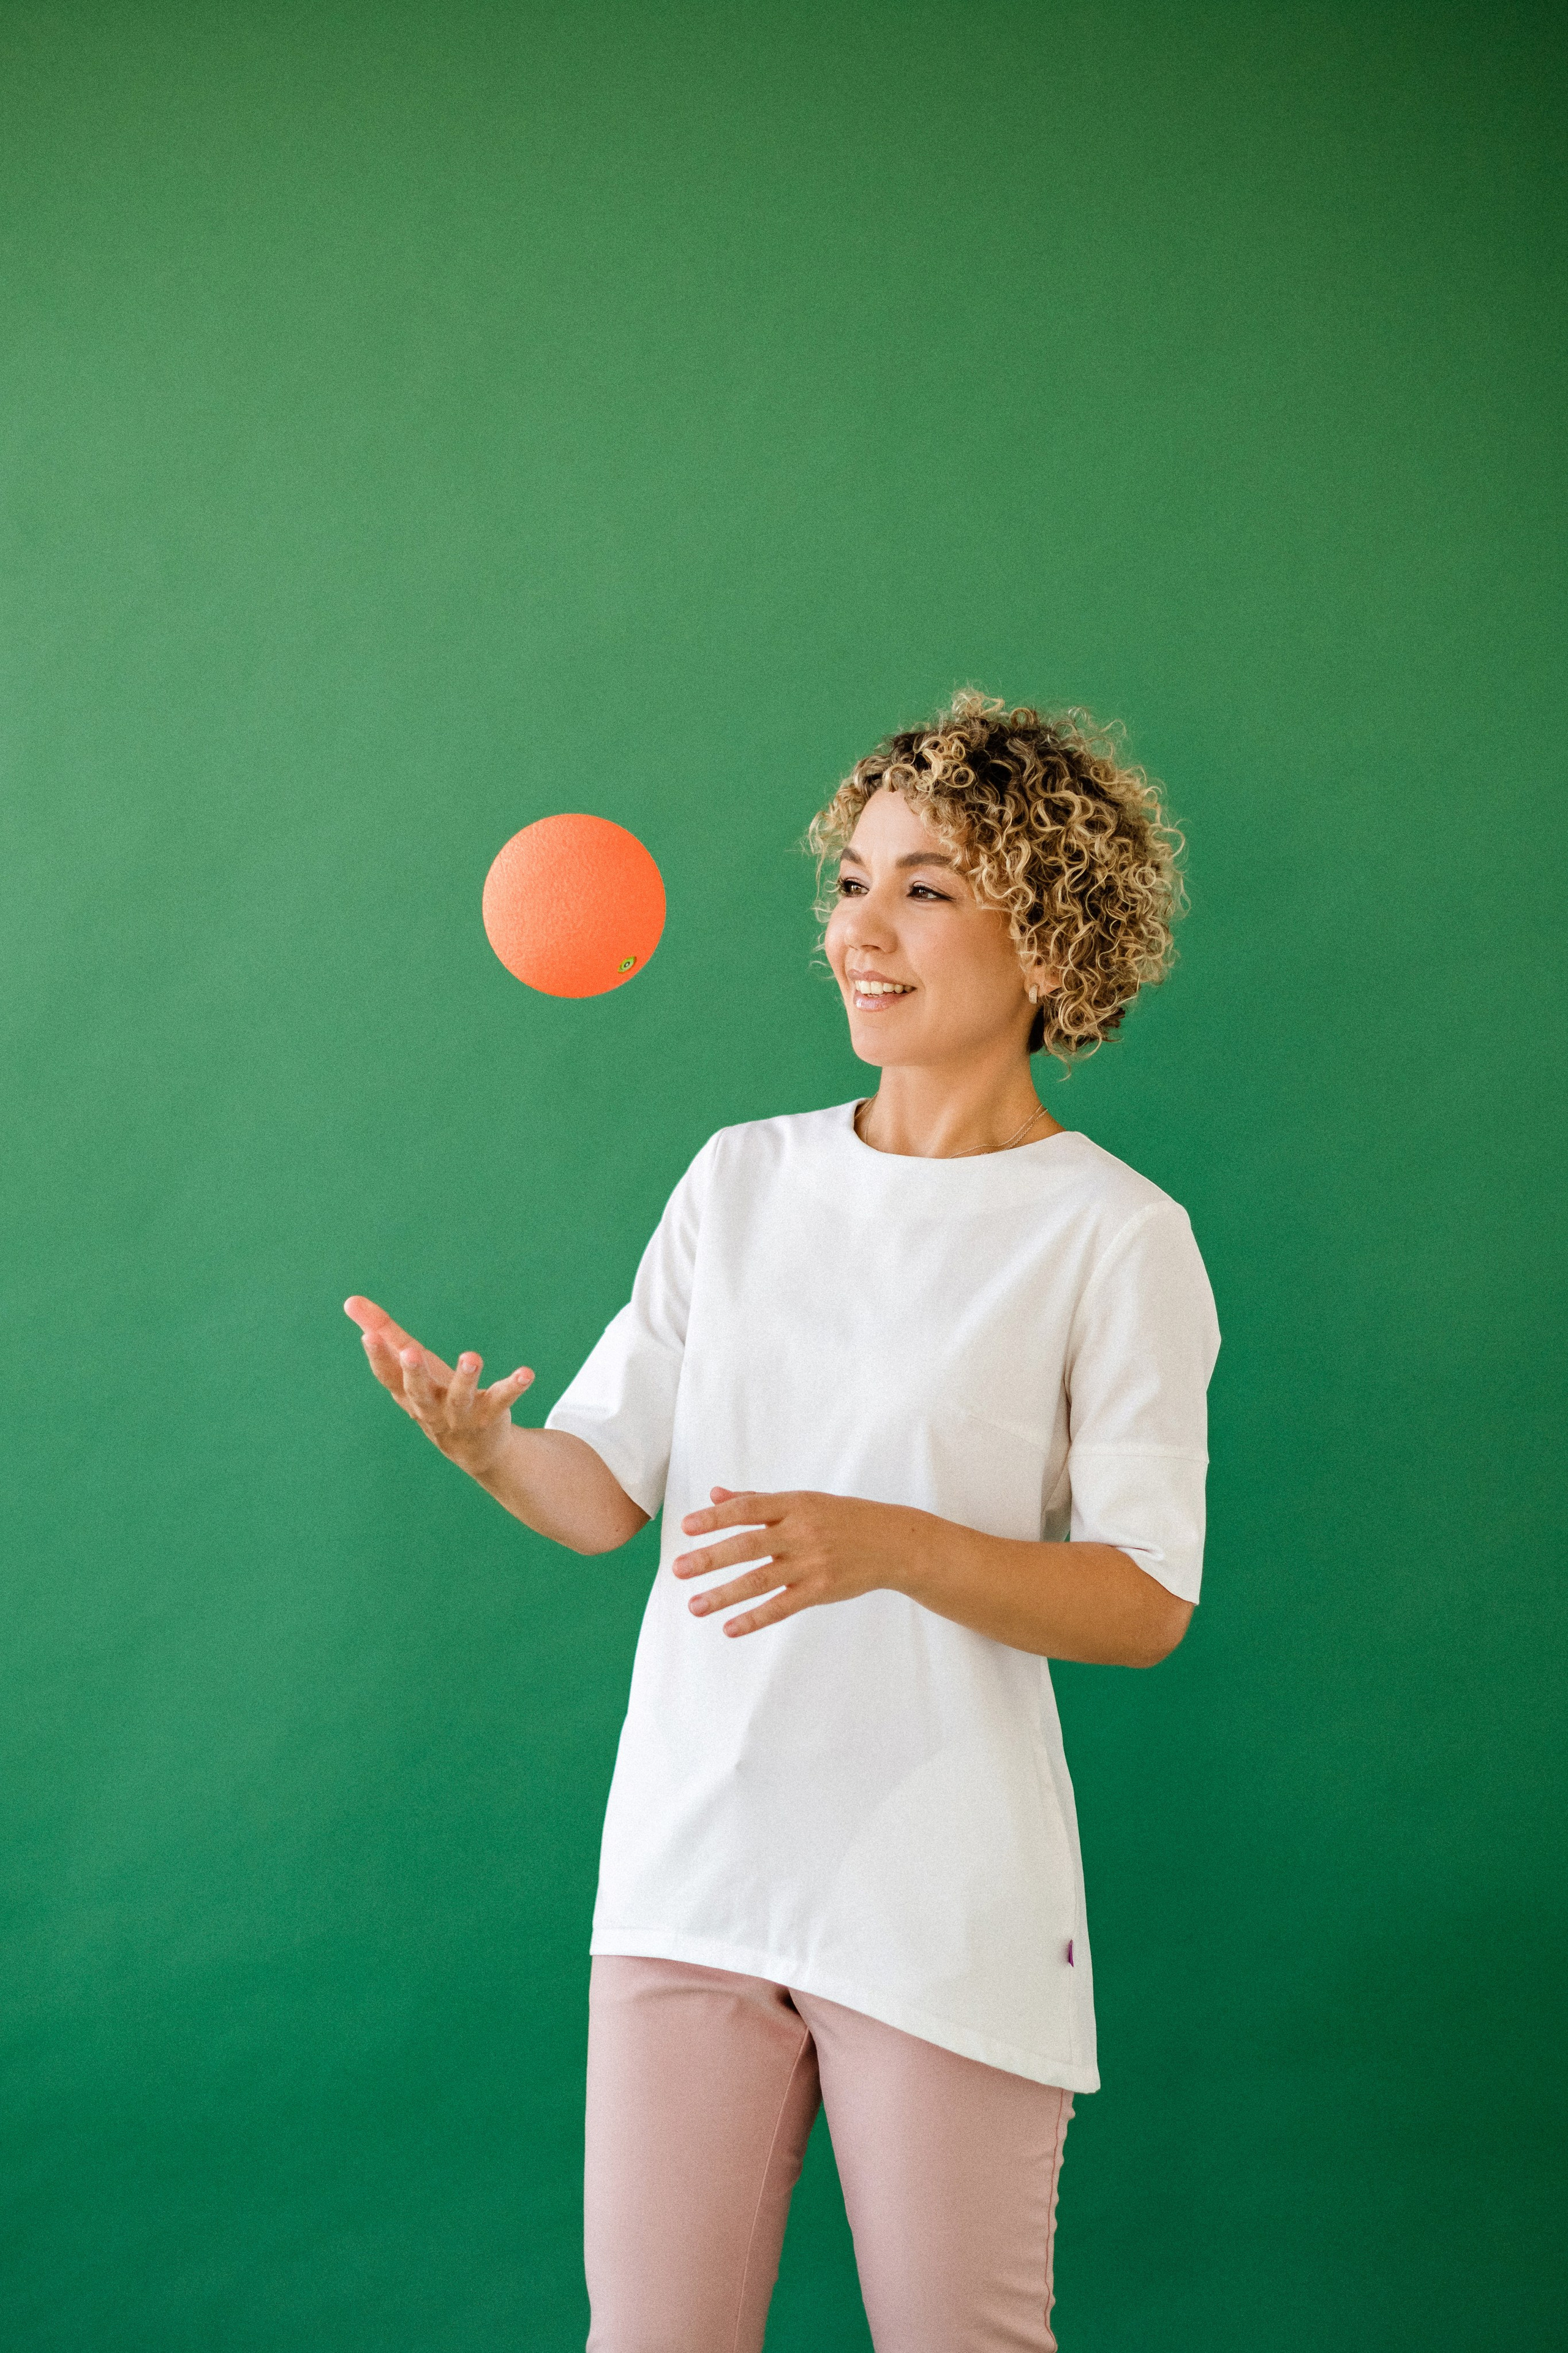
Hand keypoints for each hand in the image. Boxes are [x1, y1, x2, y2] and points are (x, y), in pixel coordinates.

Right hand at [344, 1294, 533, 1475]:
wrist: (472, 1450)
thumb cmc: (432, 1396)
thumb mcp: (408, 1366)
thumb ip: (382, 1333)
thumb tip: (350, 1300)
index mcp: (408, 1393)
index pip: (387, 1376)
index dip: (378, 1358)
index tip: (368, 1336)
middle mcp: (431, 1407)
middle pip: (418, 1392)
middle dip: (414, 1372)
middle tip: (410, 1352)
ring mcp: (461, 1414)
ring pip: (461, 1397)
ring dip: (466, 1377)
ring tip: (472, 1356)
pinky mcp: (490, 1415)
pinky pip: (502, 1400)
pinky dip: (513, 1386)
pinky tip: (526, 1373)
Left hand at [672, 1486, 935, 1636]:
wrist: (892, 1543)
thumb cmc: (842, 1518)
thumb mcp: (803, 1501)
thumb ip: (757, 1500)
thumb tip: (714, 1495)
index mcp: (794, 1505)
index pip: (748, 1509)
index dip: (716, 1517)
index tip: (687, 1526)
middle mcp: (801, 1533)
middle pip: (748, 1546)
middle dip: (710, 1558)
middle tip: (677, 1569)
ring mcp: (811, 1564)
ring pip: (760, 1581)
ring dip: (724, 1595)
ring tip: (694, 1606)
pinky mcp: (820, 1590)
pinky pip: (782, 1606)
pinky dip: (755, 1618)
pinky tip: (729, 1628)